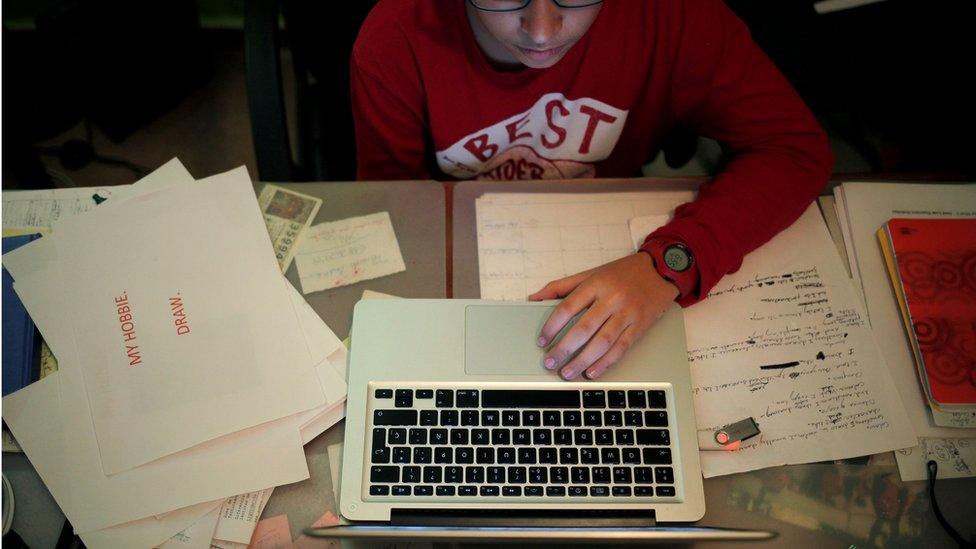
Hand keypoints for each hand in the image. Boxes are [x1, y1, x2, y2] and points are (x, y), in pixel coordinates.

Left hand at [528, 253, 678, 379]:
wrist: (661, 270)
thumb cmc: (623, 273)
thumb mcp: (591, 273)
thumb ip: (561, 286)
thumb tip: (534, 298)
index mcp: (596, 284)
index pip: (568, 307)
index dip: (552, 326)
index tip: (542, 341)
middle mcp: (612, 299)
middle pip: (584, 329)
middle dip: (564, 349)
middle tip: (550, 363)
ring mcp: (628, 314)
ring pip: (602, 342)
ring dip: (583, 361)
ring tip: (567, 373)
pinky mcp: (640, 326)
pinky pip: (621, 348)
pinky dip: (605, 363)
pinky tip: (592, 372)